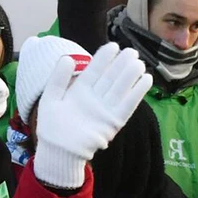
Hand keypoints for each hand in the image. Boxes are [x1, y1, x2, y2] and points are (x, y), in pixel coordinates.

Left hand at [33, 43, 151, 188]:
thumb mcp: (50, 99)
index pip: (95, 70)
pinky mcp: (113, 122)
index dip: (104, 58)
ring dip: (131, 75)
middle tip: (131, 52)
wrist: (57, 152)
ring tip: (138, 62)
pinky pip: (127, 105)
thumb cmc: (51, 127)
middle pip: (111, 77)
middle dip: (121, 63)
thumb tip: (67, 58)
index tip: (113, 45)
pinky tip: (146, 80)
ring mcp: (105, 109)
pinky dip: (137, 93)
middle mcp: (95, 97)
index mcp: (80, 90)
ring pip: (121, 88)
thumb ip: (57, 79)